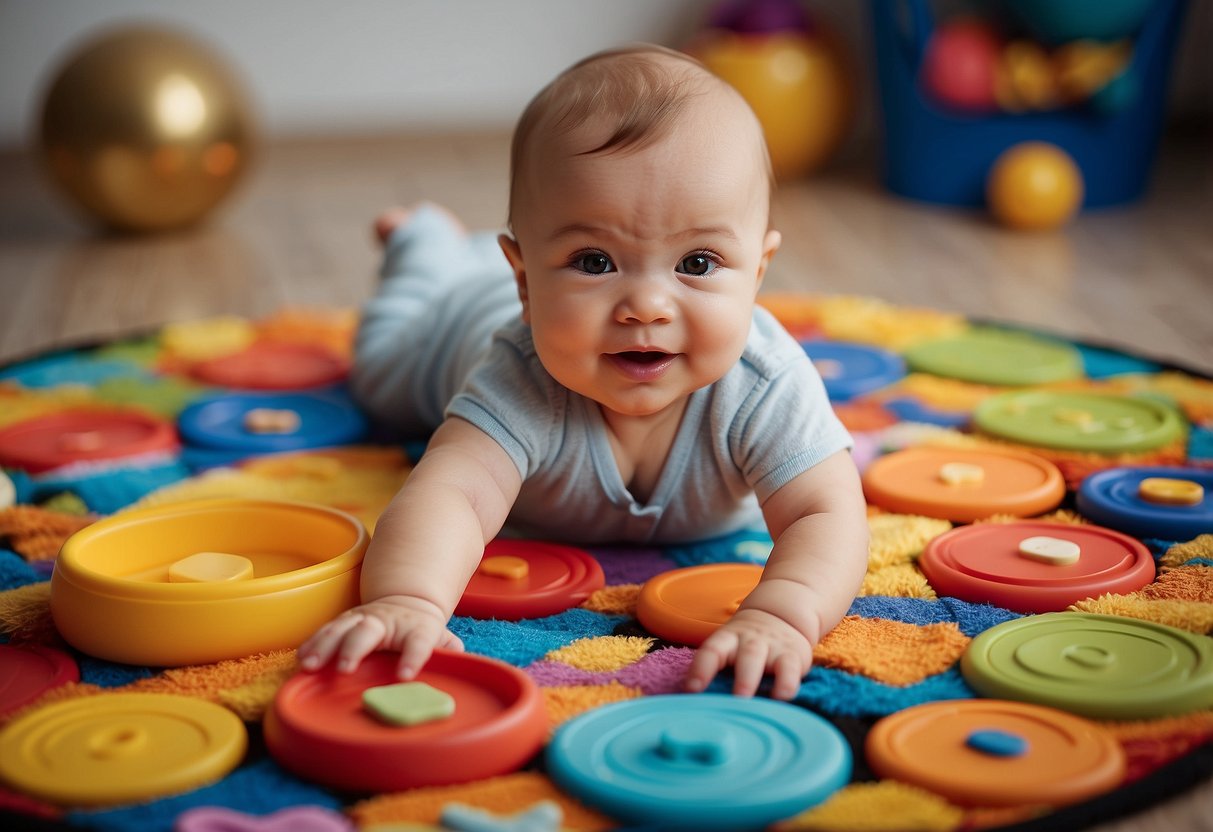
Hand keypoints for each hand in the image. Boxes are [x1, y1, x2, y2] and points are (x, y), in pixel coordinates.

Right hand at [297, 595, 463, 677]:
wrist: (407, 600)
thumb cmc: (423, 629)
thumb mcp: (441, 637)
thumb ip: (450, 649)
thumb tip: (459, 660)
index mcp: (417, 627)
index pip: (419, 642)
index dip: (414, 657)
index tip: (406, 674)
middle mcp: (387, 620)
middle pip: (370, 631)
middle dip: (355, 648)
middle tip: (344, 668)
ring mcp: (364, 618)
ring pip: (342, 628)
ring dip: (324, 646)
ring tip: (310, 665)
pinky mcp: (346, 622)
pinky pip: (327, 631)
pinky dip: (313, 643)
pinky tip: (302, 657)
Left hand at [683, 608, 812, 699]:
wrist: (781, 616)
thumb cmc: (746, 645)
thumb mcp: (733, 649)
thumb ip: (721, 672)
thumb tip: (706, 707)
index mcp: (728, 639)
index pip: (711, 651)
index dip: (700, 669)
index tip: (691, 690)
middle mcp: (748, 640)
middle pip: (742, 655)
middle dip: (738, 679)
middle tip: (731, 703)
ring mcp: (771, 646)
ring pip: (761, 660)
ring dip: (754, 681)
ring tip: (750, 703)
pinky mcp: (793, 655)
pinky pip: (790, 669)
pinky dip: (787, 684)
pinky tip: (783, 698)